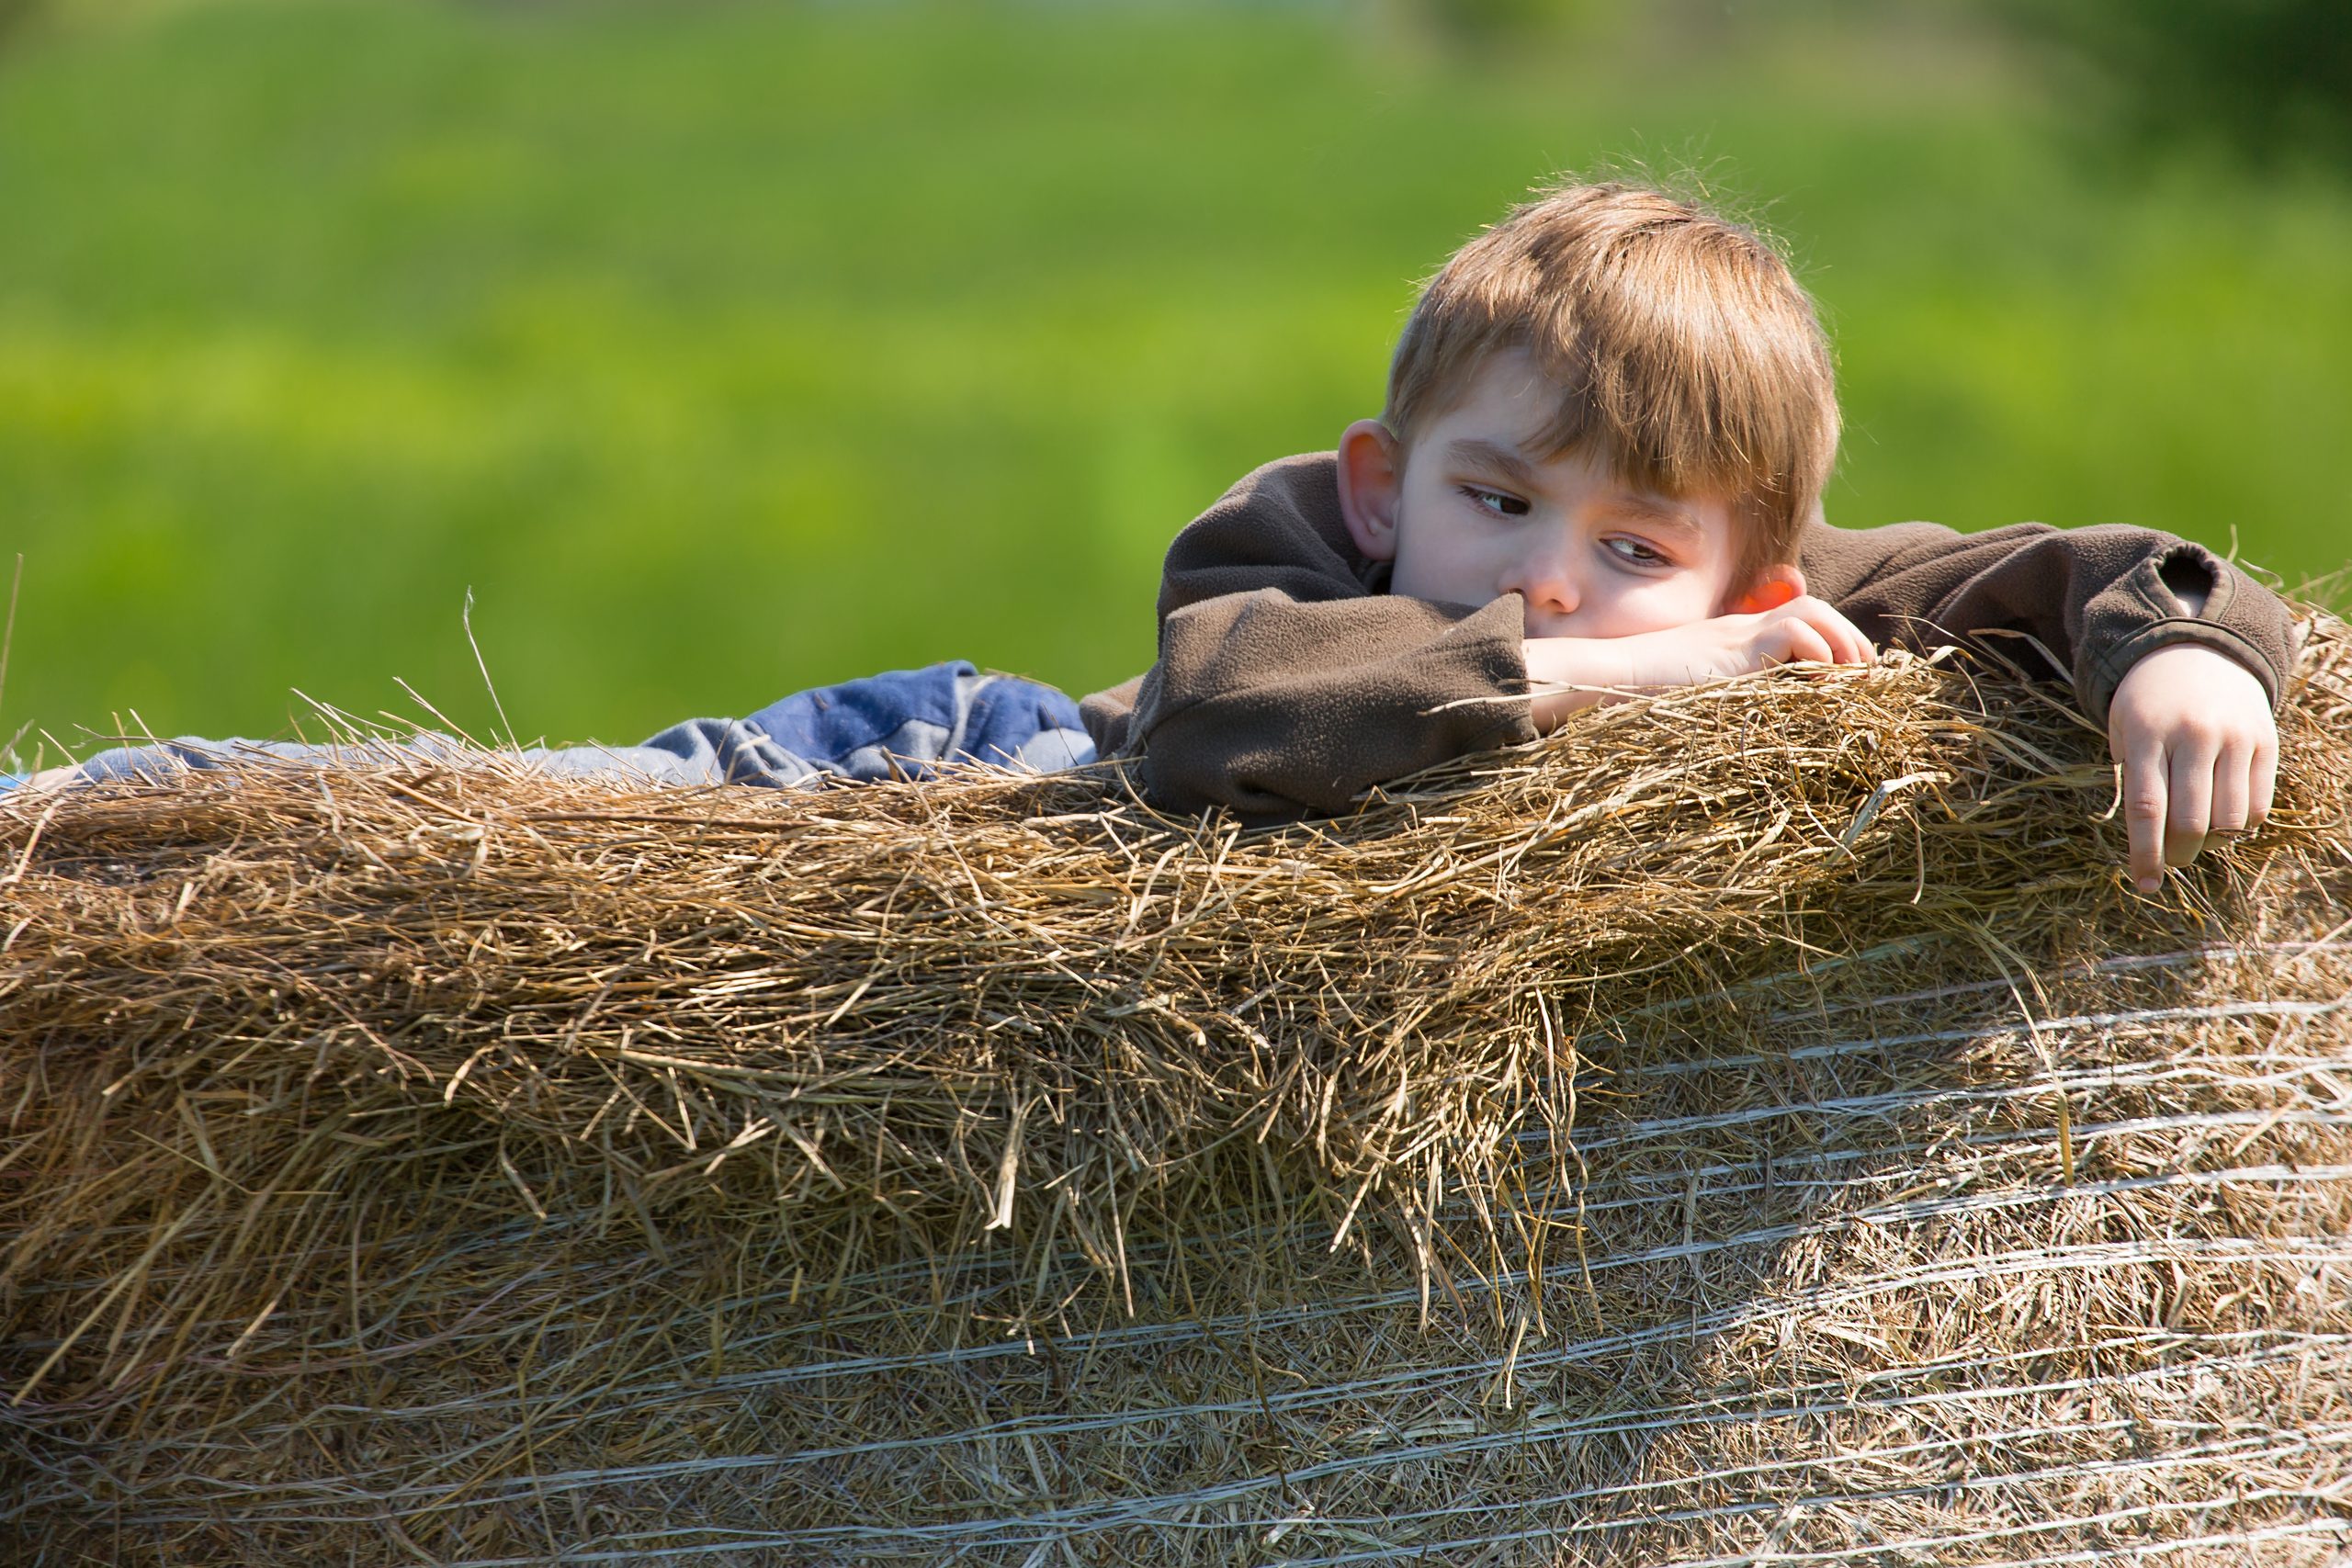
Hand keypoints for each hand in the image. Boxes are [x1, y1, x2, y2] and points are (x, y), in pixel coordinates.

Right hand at [1525, 596, 1875, 727]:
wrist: (1607, 678)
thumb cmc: (1637, 695)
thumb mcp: (1689, 693)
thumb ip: (1719, 695)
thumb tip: (1744, 734)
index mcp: (1732, 637)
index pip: (1797, 618)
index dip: (1830, 640)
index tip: (1848, 674)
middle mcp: (1739, 627)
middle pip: (1812, 607)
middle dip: (1847, 640)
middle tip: (1863, 676)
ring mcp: (1737, 634)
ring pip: (1812, 612)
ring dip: (1841, 642)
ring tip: (1851, 675)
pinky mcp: (1735, 648)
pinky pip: (1795, 633)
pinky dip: (1818, 652)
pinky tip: (1821, 678)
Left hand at [2107, 643, 2276, 892]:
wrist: (2197, 650)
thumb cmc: (2148, 704)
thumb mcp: (2123, 730)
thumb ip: (2132, 780)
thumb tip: (2148, 845)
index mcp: (2147, 733)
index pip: (2146, 808)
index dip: (2145, 854)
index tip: (2143, 884)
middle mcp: (2194, 735)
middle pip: (2190, 820)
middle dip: (2177, 855)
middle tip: (2170, 861)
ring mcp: (2234, 737)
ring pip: (2229, 819)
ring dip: (2210, 844)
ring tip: (2194, 838)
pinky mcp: (2265, 741)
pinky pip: (2258, 805)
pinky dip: (2239, 827)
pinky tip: (2221, 821)